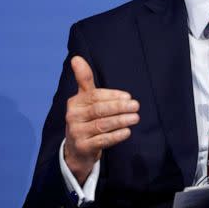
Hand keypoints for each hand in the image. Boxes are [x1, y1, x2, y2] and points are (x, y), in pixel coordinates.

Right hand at [64, 56, 139, 183]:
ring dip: (121, 121)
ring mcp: (76, 133)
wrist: (77, 150)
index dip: (112, 96)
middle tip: (136, 106)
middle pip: (99, 110)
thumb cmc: (86, 118)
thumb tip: (76, 57)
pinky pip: (102, 140)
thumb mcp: (84, 99)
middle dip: (119, 107)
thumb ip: (84, 79)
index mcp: (74, 102)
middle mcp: (73, 117)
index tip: (128, 96)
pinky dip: (116, 136)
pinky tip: (127, 132)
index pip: (95, 96)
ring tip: (135, 118)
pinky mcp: (83, 147)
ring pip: (102, 125)